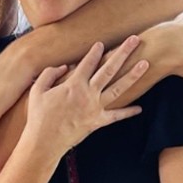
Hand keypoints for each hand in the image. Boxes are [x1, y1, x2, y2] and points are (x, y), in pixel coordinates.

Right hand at [26, 39, 147, 154]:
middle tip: (135, 40)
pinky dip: (128, 112)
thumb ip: (50, 74)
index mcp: (73, 84)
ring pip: (118, 88)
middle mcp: (88, 93)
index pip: (88, 62)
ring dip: (133, 75)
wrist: (45, 142)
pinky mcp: (98, 121)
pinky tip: (139, 108)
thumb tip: (64, 67)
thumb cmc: (39, 116)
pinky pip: (116, 116)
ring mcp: (95, 107)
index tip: (102, 43)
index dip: (95, 51)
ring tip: (145, 63)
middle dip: (123, 53)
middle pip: (109, 69)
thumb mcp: (38, 90)